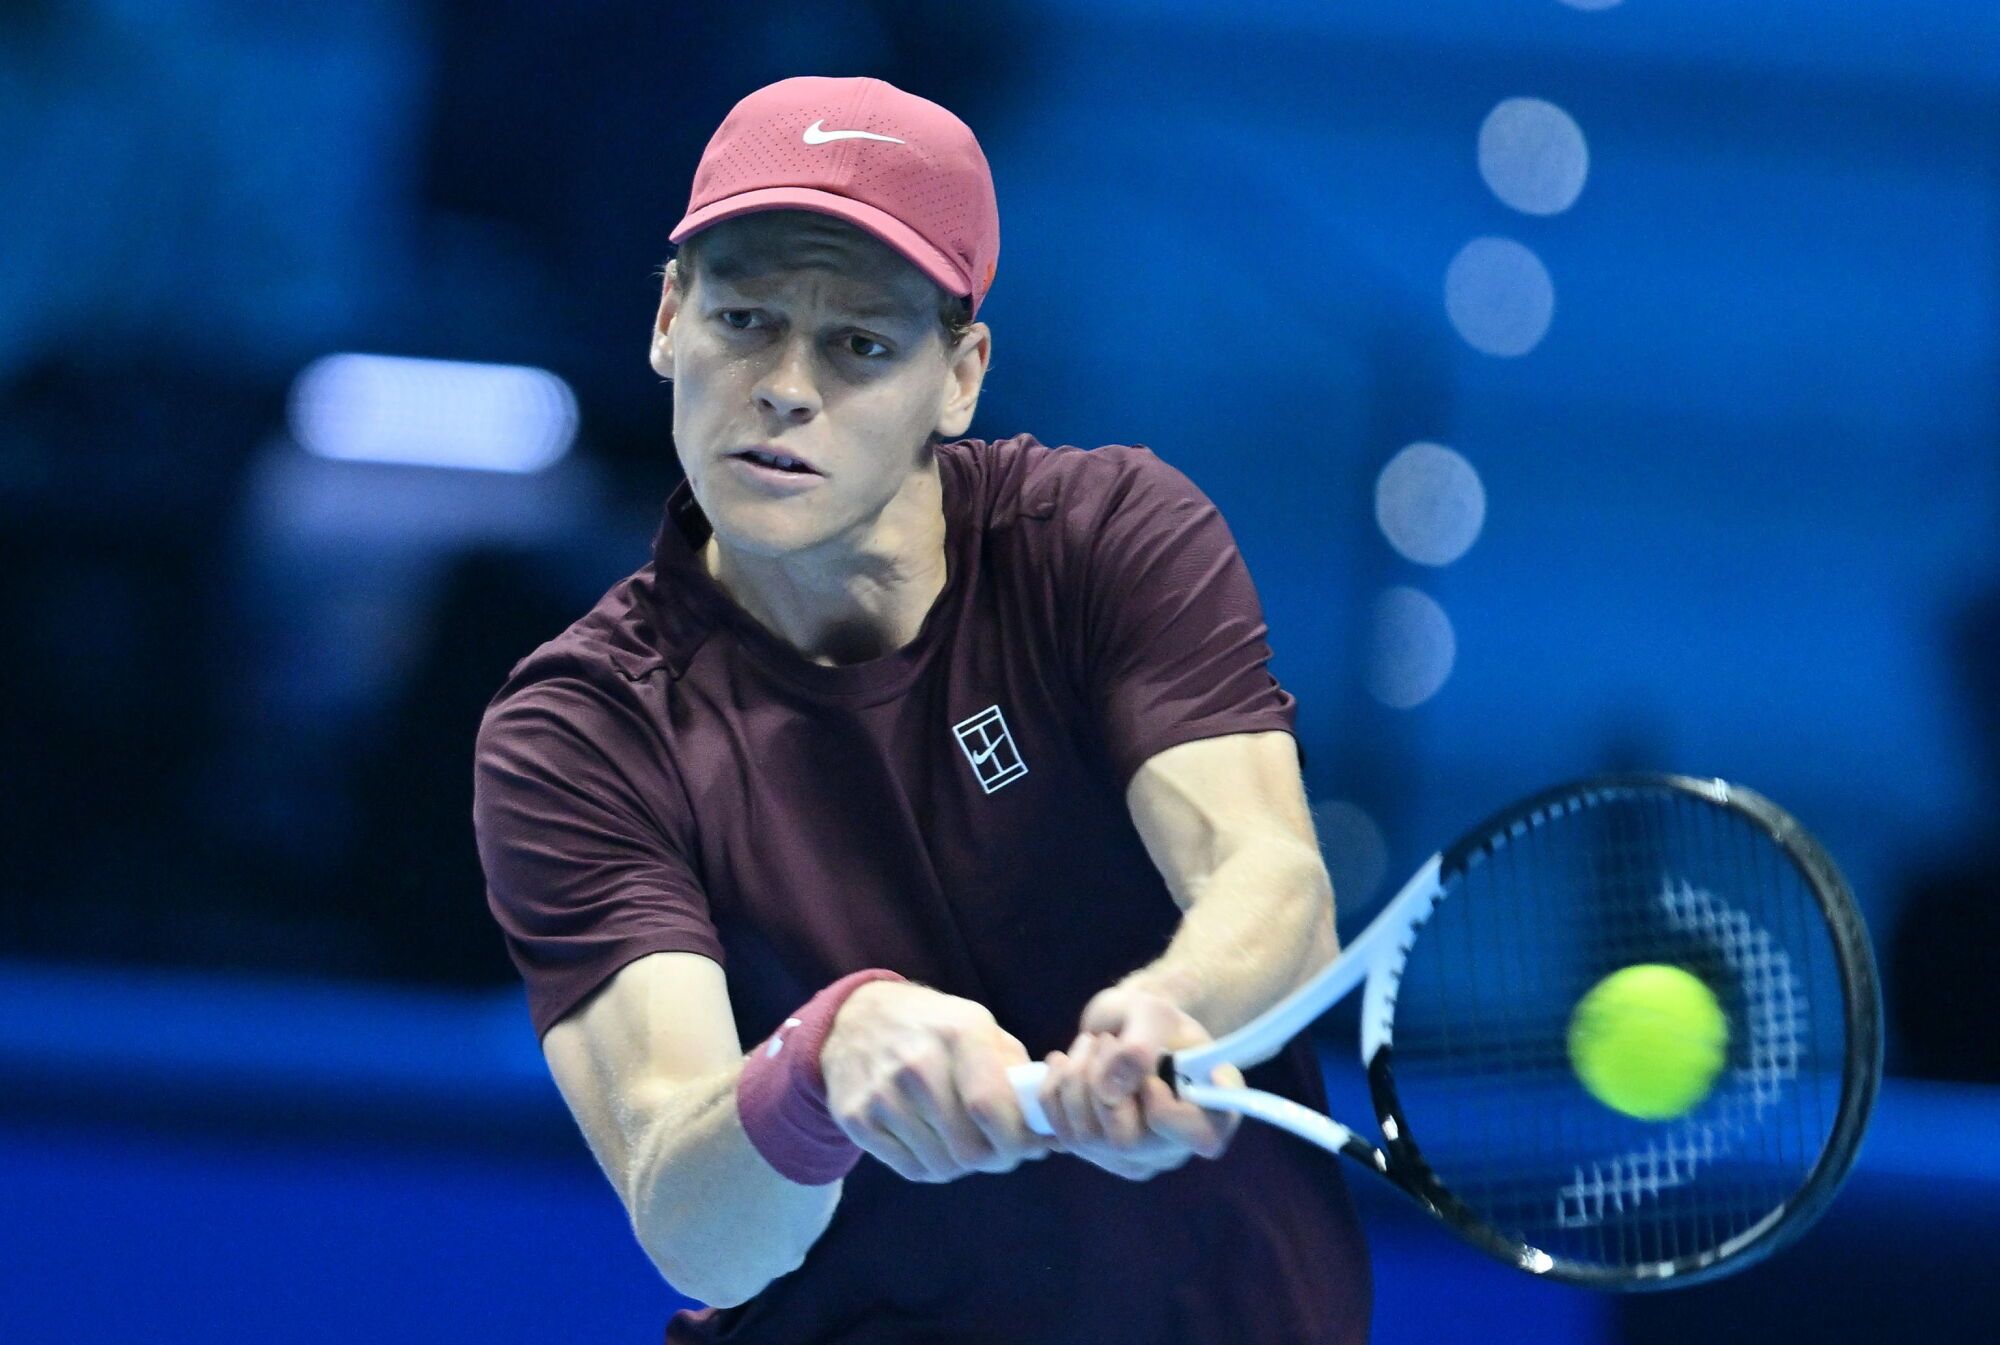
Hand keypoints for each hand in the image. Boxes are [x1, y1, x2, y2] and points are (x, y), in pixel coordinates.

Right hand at [820, 980, 1061, 1182]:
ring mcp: (882, 1093)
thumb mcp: (978, 1027)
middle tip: (1001, 1152)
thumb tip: (1044, 1131)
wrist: (856, 1018)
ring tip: (965, 1141)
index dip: (1018, 1140)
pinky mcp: (856, 1118)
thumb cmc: (934, 1028)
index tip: (1031, 1146)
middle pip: (970, 1148)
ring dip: (964, 1164)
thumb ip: (1016, 1073)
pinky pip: (912, 1170)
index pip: (991, 1108)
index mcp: (959, 1034)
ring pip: (943, 1165)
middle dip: (997, 1159)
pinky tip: (934, 1142)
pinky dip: (933, 1167)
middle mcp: (917, 1063)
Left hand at [1034, 983, 1243, 1180]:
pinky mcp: (1095, 1153)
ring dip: (1075, 1079)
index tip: (1151, 1075)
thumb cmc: (1152, 1019)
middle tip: (1106, 1041)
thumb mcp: (1152, 1014)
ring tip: (1088, 1044)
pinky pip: (1061, 1133)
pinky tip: (1063, 1064)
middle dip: (1102, 1081)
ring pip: (1087, 1139)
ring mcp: (1133, 1156)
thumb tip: (1110, 1092)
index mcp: (1211, 1114)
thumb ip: (1138, 1047)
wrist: (1127, 1024)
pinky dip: (1053, 1090)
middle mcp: (1173, 1146)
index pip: (1199, 1138)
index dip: (1166, 1109)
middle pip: (1126, 1142)